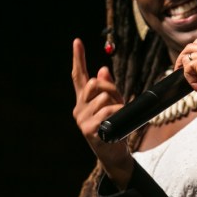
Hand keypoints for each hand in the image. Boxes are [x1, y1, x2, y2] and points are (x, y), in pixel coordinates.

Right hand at [71, 38, 133, 187]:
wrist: (115, 155)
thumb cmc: (115, 129)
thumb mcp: (113, 106)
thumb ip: (108, 89)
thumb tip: (103, 70)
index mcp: (83, 101)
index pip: (79, 76)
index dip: (78, 58)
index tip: (77, 41)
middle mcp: (79, 108)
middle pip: (95, 83)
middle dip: (111, 88)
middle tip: (119, 101)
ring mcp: (82, 119)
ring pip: (104, 97)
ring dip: (117, 104)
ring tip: (119, 118)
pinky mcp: (89, 129)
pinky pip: (107, 111)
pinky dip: (118, 114)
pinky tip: (118, 123)